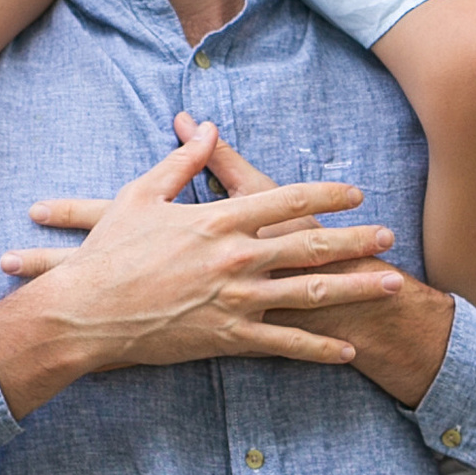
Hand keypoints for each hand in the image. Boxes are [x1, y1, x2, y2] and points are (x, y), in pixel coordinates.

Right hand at [0, 121, 406, 417]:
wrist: (86, 311)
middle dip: (355, 240)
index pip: (285, 201)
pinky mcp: (227, 336)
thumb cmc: (110, 252)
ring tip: (389, 283)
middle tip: (389, 236)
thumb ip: (181, 160)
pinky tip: (347, 350)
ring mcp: (234, 299)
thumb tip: (202, 125)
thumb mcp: (140, 195)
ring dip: (354, 288)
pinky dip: (318, 348)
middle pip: (309, 245)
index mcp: (217, 221)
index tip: (355, 193)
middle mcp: (234, 257)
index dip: (324, 196)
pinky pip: (283, 343)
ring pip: (308, 293)